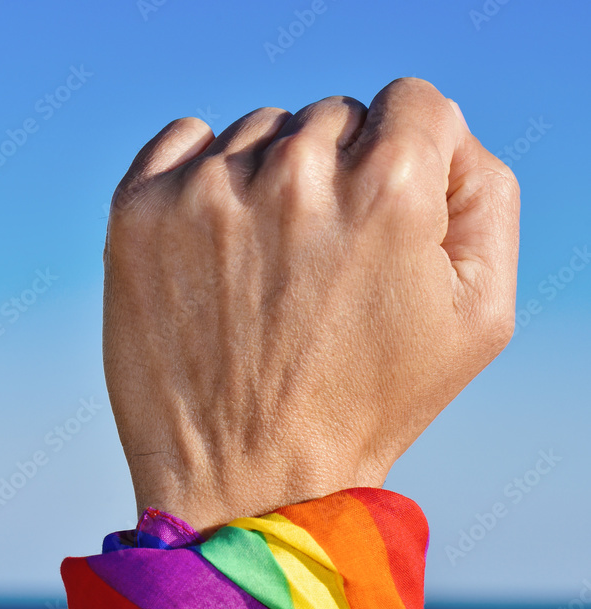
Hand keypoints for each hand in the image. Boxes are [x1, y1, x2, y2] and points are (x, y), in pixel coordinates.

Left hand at [103, 78, 518, 533]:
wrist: (251, 484)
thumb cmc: (368, 408)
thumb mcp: (479, 319)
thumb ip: (486, 198)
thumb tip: (442, 144)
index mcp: (388, 192)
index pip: (414, 106)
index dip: (411, 164)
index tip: (386, 225)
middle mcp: (295, 176)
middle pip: (334, 119)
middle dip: (342, 180)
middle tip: (325, 274)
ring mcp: (208, 193)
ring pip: (261, 134)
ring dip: (273, 186)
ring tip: (269, 278)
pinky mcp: (140, 215)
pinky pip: (185, 141)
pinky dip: (204, 176)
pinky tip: (218, 247)